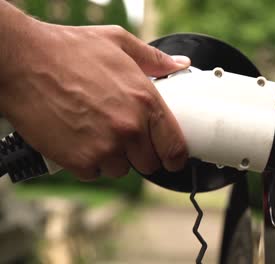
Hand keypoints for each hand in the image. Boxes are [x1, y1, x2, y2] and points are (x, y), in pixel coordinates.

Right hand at [0, 18, 190, 179]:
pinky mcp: (78, 161)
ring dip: (112, 157)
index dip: (176, 157)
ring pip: (120, 169)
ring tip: (96, 131)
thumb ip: (154, 59)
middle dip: (139, 153)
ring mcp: (104, 147)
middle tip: (123, 135)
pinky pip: (93, 173)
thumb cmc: (68, 50)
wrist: (21, 61)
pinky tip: (78, 138)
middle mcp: (129, 128)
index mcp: (146, 101)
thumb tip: (179, 65)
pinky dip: (88, 161)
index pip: (175, 147)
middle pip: (149, 163)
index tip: (172, 159)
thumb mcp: (118, 43)